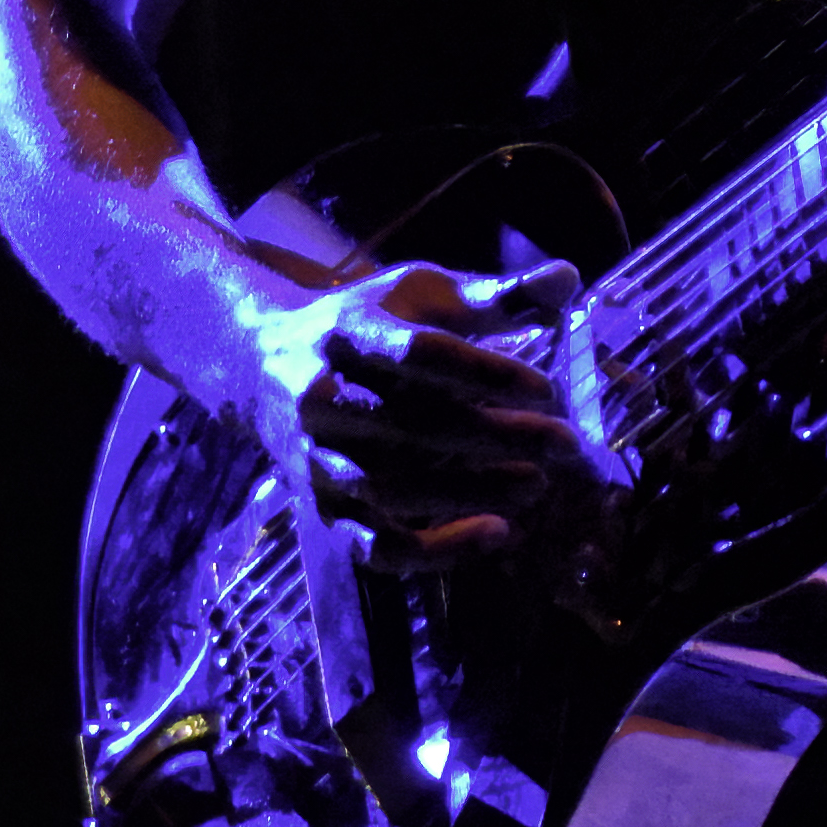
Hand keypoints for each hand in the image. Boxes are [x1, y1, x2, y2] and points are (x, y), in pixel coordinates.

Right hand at [235, 257, 597, 570]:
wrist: (258, 363)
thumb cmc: (362, 322)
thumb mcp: (419, 293)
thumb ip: (493, 296)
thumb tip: (568, 277)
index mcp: (348, 332)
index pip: (420, 355)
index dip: (486, 373)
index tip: (548, 388)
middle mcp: (323, 397)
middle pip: (414, 425)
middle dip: (498, 437)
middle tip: (567, 443)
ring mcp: (316, 457)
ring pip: (394, 489)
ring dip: (471, 491)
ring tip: (537, 484)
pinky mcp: (320, 505)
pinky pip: (376, 545)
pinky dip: (438, 550)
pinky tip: (497, 532)